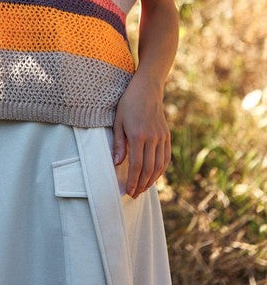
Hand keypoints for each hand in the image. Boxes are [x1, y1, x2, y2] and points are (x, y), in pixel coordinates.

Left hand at [112, 73, 170, 197]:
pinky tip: (154, 176)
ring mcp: (161, 137)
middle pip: (148, 169)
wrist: (147, 89)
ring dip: (151, 180)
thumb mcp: (118, 121)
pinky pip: (166, 157)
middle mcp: (152, 138)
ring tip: (142, 188)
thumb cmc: (128, 103)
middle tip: (134, 194)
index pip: (136, 165)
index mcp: (138, 135)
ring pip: (159, 166)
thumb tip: (117, 163)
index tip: (128, 191)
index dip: (133, 181)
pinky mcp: (167, 136)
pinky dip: (160, 170)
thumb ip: (118, 143)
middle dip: (141, 184)